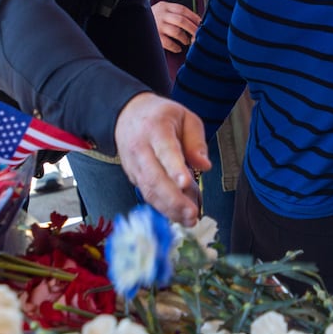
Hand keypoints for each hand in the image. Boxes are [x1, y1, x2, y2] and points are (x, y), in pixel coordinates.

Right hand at [114, 92, 209, 224]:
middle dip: (174, 199)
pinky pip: (147, 194)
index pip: (165, 151)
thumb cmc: (161, 116)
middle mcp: (141, 149)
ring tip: (188, 220)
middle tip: (192, 213)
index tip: (186, 183)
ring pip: (149, 191)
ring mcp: (134, 165)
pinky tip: (178, 215)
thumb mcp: (185, 117)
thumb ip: (196, 141)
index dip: (175, 169)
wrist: (128, 114)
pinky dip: (163, 207)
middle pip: (155, 178)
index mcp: (156, 129)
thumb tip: (205, 166)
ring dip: (169, 209)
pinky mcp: (133, 177)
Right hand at [150, 1, 200, 53]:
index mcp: (164, 6)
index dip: (194, 17)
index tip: (201, 23)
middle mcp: (161, 14)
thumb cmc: (152, 19)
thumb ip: (175, 13)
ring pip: (177, 32)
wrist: (134, 22)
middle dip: (193, 29)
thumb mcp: (162, 11)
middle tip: (197, 35)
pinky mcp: (154, 36)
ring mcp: (157, 25)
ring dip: (185, 38)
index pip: (183, 10)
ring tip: (186, 41)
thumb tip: (195, 21)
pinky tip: (178, 48)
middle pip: (182, 20)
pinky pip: (169, 43)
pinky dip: (176, 47)